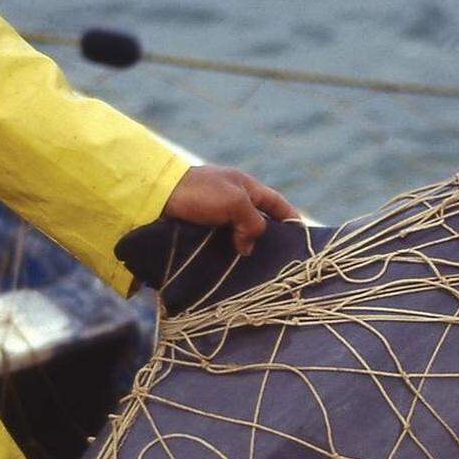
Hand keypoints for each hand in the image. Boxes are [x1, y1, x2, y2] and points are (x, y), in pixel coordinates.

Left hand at [162, 165, 299, 255]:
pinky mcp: (198, 228)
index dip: (290, 218)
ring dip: (243, 251)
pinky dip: (225, 254)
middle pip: (258, 222)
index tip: (302, 238)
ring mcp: (214, 214)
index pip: (276, 203)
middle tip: (276, 262)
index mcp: (245, 186)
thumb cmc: (199, 193)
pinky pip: (219, 243)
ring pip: (238, 236)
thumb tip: (249, 246)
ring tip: (251, 272)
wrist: (156, 195)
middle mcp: (231, 199)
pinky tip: (228, 268)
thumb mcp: (235, 203)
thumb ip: (252, 222)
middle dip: (266, 240)